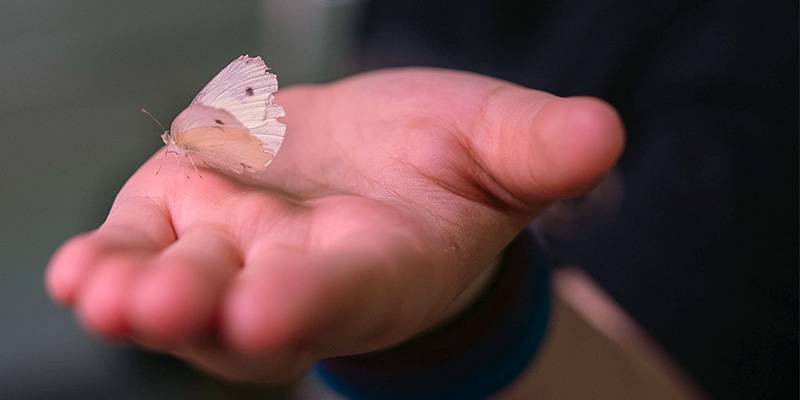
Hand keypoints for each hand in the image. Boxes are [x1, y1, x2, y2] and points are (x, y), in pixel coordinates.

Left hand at [46, 68, 623, 381]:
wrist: (372, 172)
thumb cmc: (443, 169)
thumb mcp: (495, 146)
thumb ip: (536, 150)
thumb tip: (603, 136)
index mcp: (381, 263)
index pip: (347, 290)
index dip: (311, 300)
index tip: (273, 312)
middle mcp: (299, 275)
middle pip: (249, 305)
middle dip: (205, 311)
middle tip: (156, 306)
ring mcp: (232, 252)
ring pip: (181, 288)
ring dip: (137, 295)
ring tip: (100, 292)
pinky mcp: (182, 218)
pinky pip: (140, 249)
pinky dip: (106, 262)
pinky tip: (78, 271)